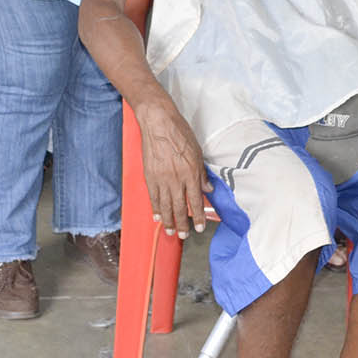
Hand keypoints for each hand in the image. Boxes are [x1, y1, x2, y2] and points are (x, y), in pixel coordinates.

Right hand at [134, 94, 210, 238]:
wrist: (158, 122)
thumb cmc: (179, 133)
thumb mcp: (197, 152)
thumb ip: (202, 173)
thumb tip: (208, 189)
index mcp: (190, 173)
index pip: (195, 201)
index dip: (197, 216)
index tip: (198, 227)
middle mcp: (176, 179)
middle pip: (179, 207)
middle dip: (182, 223)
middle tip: (184, 235)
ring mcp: (161, 179)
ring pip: (165, 205)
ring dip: (169, 220)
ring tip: (171, 231)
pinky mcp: (149, 176)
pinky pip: (153, 197)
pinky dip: (155, 208)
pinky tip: (158, 217)